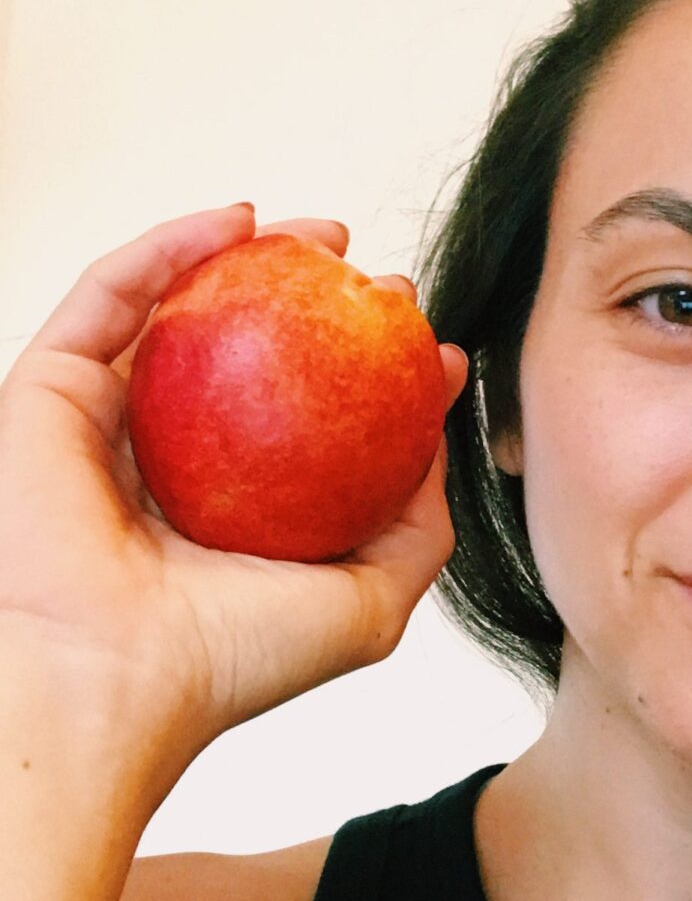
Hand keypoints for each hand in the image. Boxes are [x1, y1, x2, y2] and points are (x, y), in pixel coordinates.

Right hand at [0, 203, 468, 775]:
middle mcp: (168, 466)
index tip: (422, 338)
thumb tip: (436, 443)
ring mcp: (105, 425)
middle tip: (376, 281)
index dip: (367, 369)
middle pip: (242, 355)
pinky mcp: (46, 391)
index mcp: (233, 514)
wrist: (112, 678)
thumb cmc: (235, 659)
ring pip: (175, 313)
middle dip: (314, 301)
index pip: (306, 420)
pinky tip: (238, 222)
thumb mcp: (370, 600)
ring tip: (321, 238)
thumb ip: (415, 528)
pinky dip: (169, 246)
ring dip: (248, 259)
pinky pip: (109, 295)